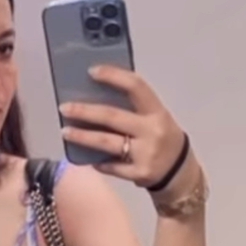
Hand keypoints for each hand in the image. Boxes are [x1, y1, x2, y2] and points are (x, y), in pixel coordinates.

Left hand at [59, 65, 186, 187]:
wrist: (181, 174)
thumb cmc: (162, 139)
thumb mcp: (156, 118)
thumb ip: (134, 108)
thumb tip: (97, 95)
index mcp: (157, 112)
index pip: (135, 87)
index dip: (113, 76)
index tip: (91, 71)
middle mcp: (152, 131)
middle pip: (113, 116)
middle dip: (85, 111)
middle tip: (65, 108)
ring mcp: (145, 154)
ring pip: (107, 143)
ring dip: (83, 137)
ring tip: (65, 132)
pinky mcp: (139, 174)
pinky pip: (112, 166)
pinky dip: (97, 161)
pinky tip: (87, 158)